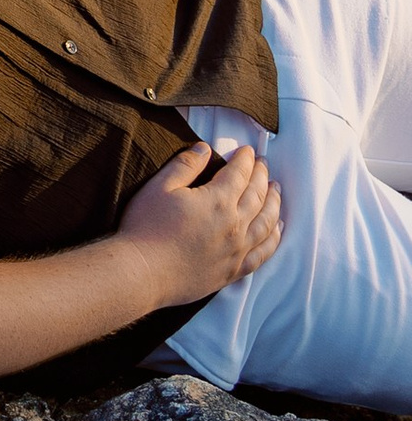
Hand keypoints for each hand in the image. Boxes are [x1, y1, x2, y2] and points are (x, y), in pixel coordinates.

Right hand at [117, 139, 282, 301]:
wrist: (142, 272)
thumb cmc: (146, 228)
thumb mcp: (159, 187)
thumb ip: (185, 165)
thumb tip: (204, 148)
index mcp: (217, 201)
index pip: (239, 174)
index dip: (245, 159)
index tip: (248, 151)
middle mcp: (234, 225)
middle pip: (257, 195)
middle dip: (262, 176)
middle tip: (264, 165)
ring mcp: (237, 250)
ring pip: (266, 222)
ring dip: (274, 203)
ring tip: (276, 191)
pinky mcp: (233, 271)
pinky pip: (263, 253)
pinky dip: (274, 238)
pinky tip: (277, 229)